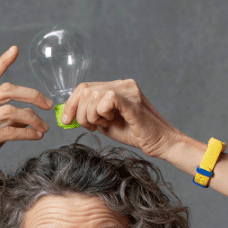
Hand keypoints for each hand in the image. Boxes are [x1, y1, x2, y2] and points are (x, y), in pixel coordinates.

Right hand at [0, 46, 51, 180]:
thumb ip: (6, 123)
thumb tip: (29, 119)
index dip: (2, 62)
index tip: (15, 49)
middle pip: (5, 91)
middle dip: (30, 94)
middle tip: (47, 104)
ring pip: (9, 111)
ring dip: (32, 118)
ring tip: (44, 127)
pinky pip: (8, 132)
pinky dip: (26, 133)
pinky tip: (36, 136)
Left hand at [59, 79, 180, 158]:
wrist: (161, 143)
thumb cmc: (135, 134)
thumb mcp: (106, 125)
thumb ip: (90, 117)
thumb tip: (69, 115)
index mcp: (116, 87)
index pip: (84, 87)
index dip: (71, 104)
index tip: (66, 120)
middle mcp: (122, 84)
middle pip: (85, 90)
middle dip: (80, 113)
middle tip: (92, 127)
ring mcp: (128, 91)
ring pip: (93, 96)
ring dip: (92, 116)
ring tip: (105, 124)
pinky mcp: (133, 101)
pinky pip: (108, 99)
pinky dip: (102, 113)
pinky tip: (111, 121)